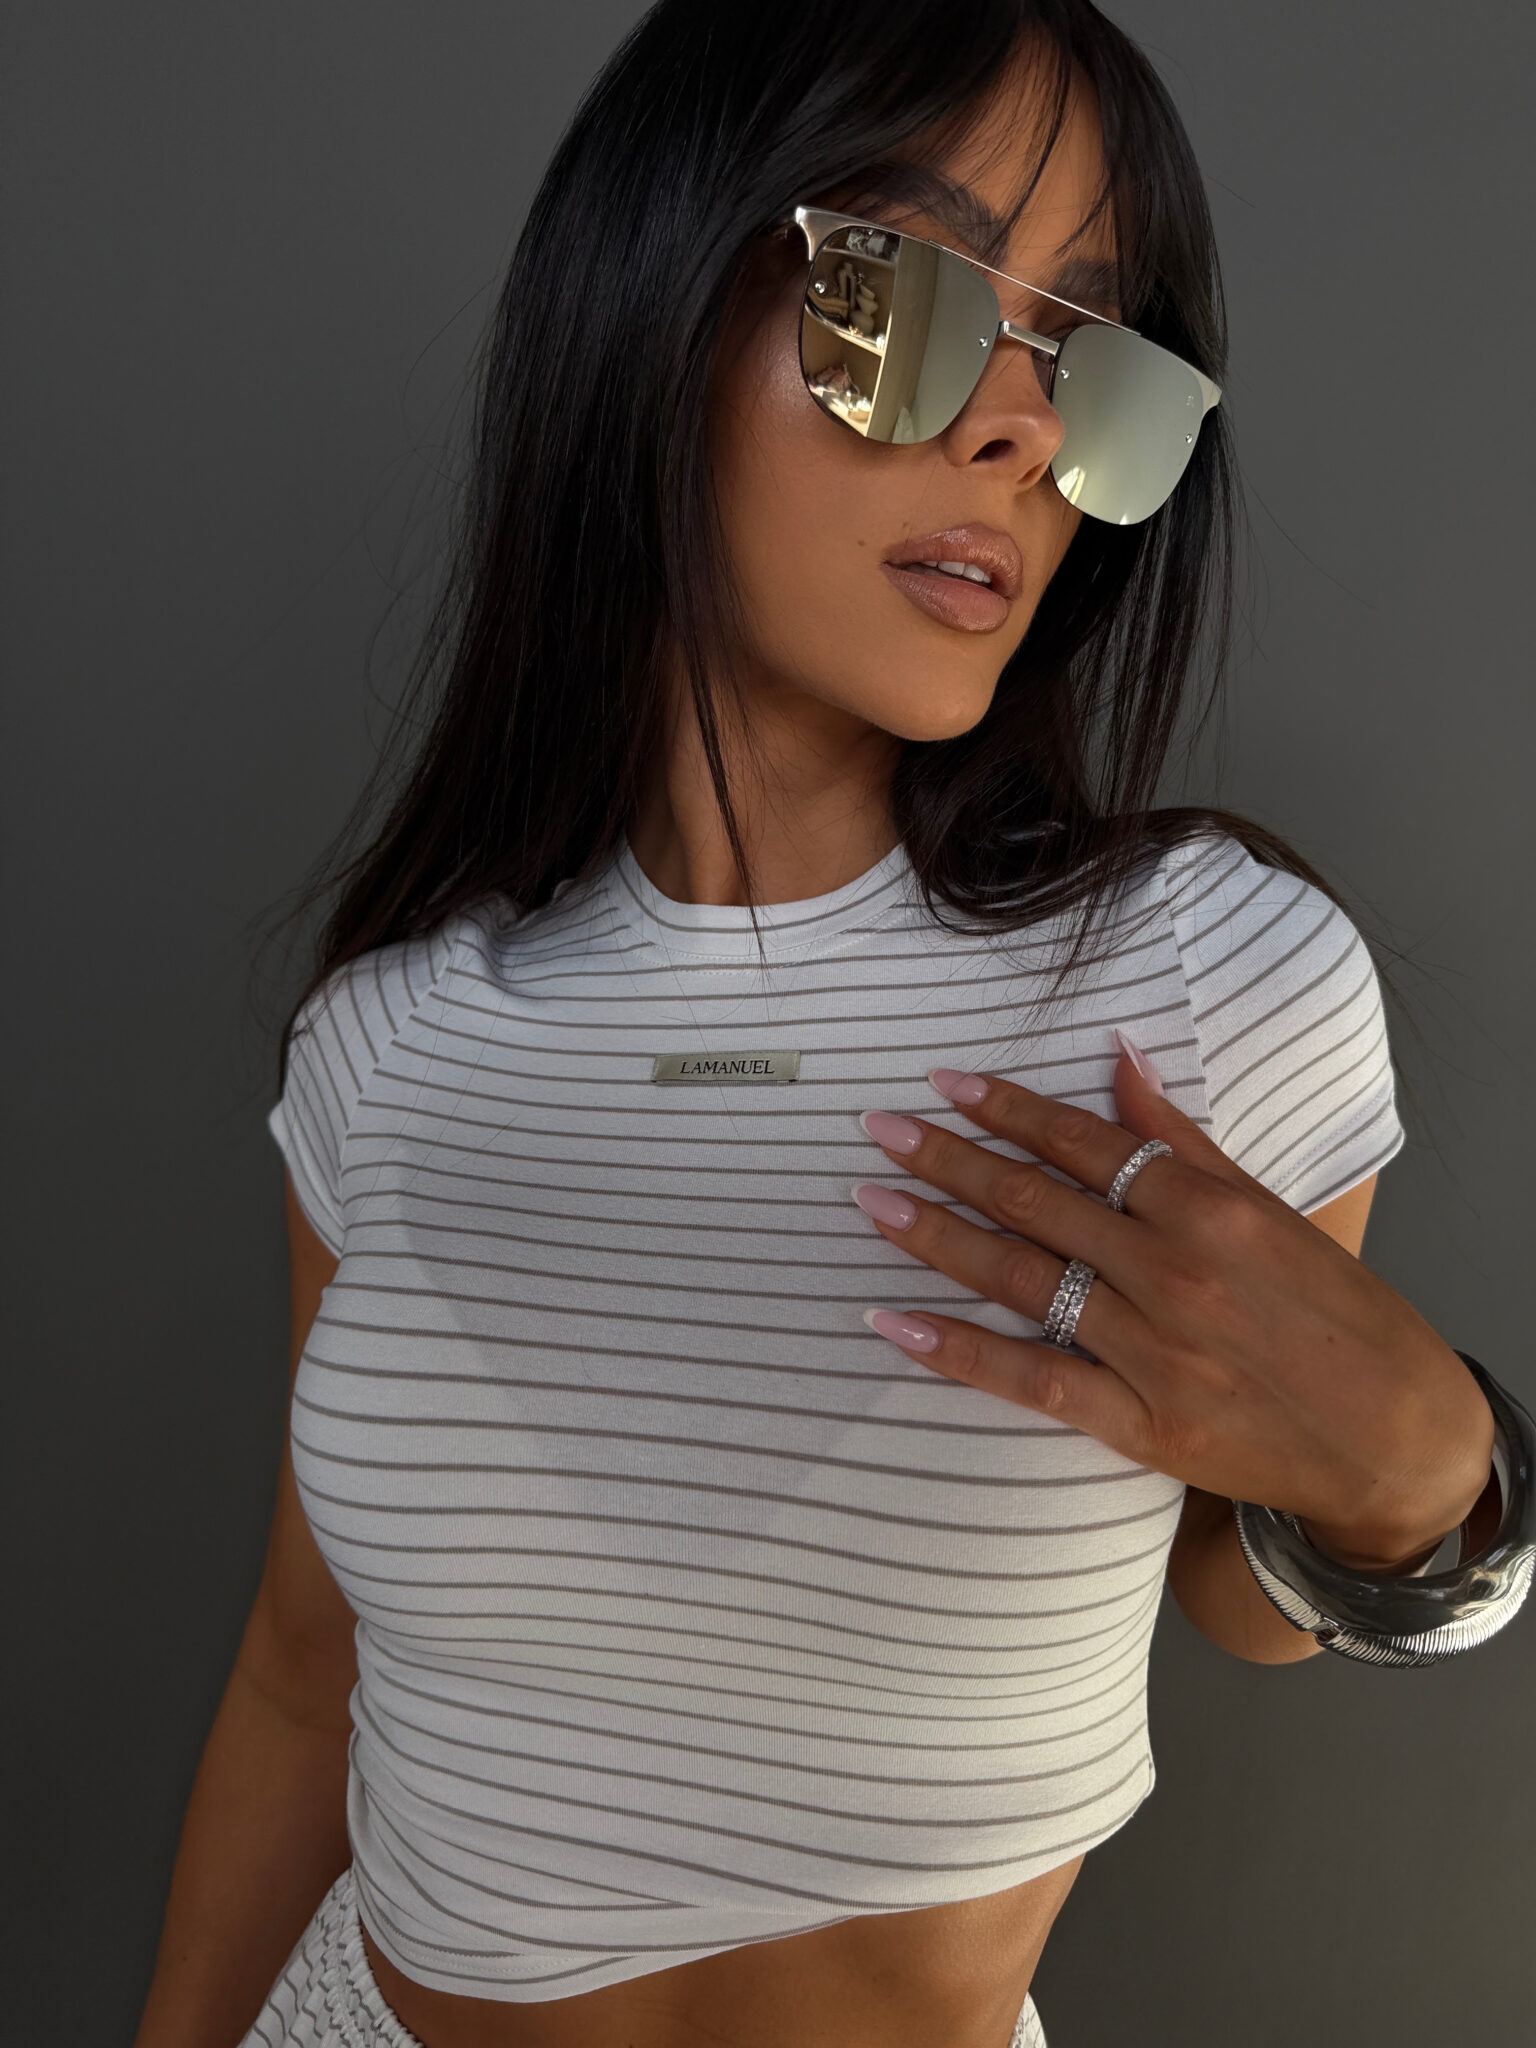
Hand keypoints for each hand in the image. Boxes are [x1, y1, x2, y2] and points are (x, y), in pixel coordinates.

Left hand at [854, 1039, 1494, 1570]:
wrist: (1399, 1443)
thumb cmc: (1343, 1317)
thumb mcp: (1274, 1211)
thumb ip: (1187, 1140)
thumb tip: (1120, 1058)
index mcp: (1211, 1209)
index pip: (1085, 1143)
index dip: (1008, 1110)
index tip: (945, 1084)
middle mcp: (1174, 1272)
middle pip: (1036, 1203)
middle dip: (949, 1160)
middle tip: (879, 1130)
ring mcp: (1153, 1352)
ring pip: (1021, 1280)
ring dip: (937, 1237)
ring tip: (872, 1200)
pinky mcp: (1142, 1425)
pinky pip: (1031, 1380)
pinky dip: (958, 1350)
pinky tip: (893, 1320)